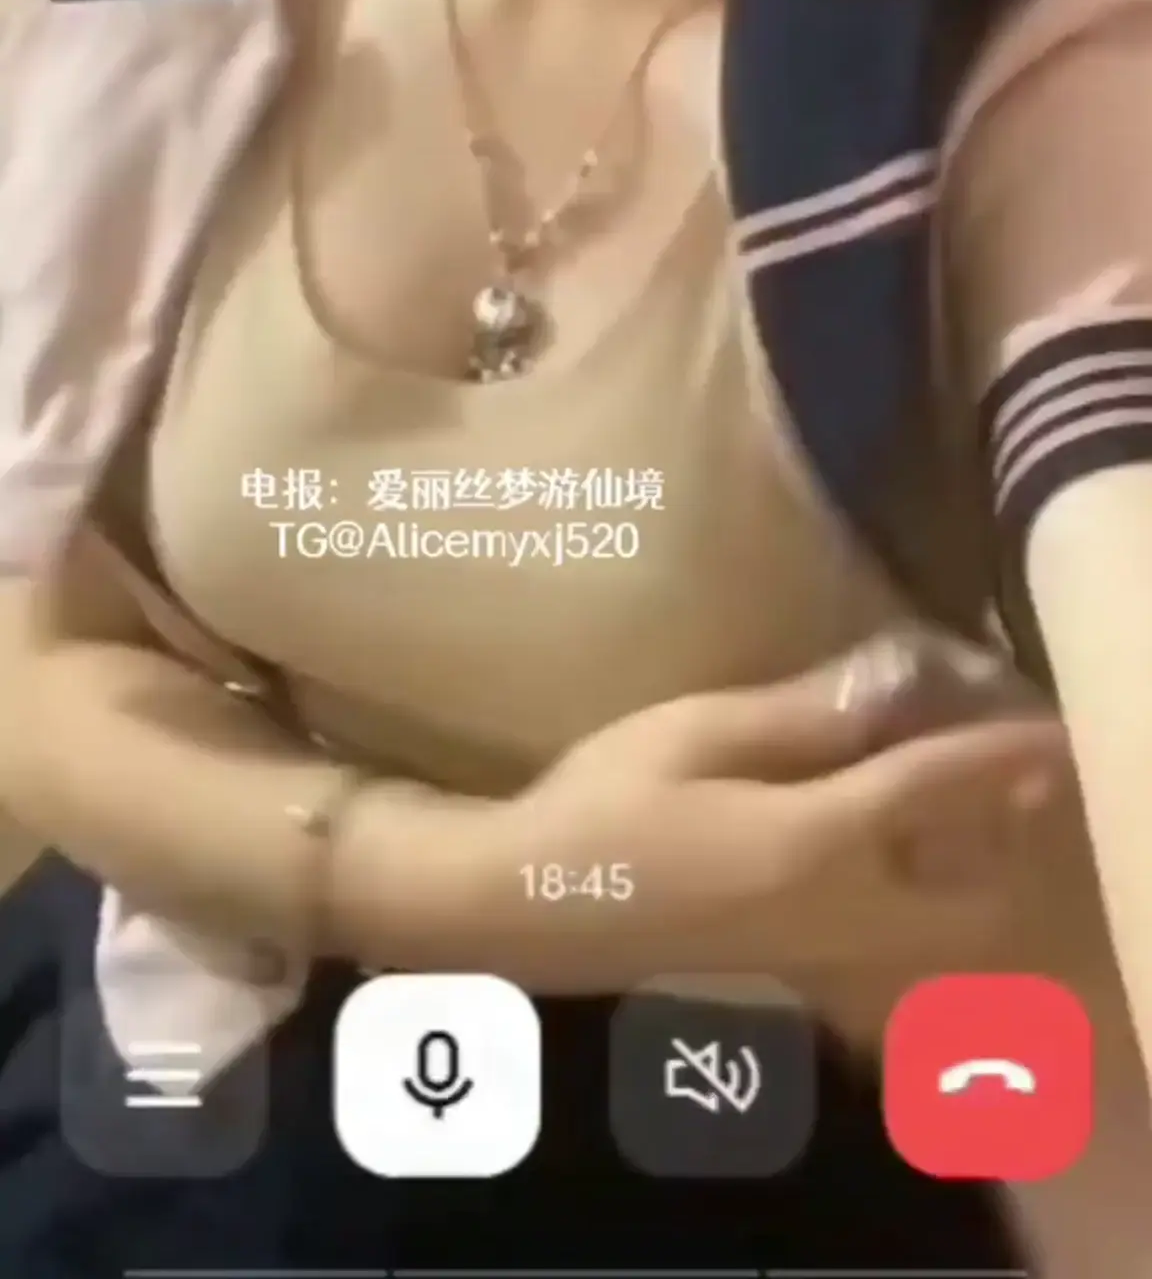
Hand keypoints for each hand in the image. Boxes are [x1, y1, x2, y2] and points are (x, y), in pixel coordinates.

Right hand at [483, 644, 1074, 995]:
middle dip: (989, 840)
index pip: (926, 792)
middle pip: (955, 895)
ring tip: (949, 818)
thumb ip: (796, 717)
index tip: (1035, 730)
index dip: (987, 757)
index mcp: (810, 841)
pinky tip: (871, 865)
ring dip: (953, 878)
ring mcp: (806, 955)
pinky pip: (874, 947)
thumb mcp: (693, 735)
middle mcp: (829, 911)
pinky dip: (901, 907)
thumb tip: (885, 684)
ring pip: (922, 930)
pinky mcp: (778, 974)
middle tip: (1000, 781)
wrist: (524, 911)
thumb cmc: (599, 806)